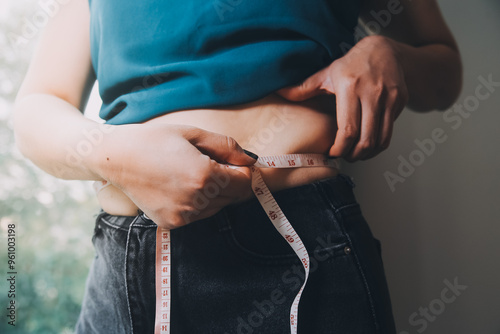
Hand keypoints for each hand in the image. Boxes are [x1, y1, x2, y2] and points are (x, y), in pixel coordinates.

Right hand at [93, 124, 256, 228]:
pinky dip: (199, 202)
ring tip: (191, 173)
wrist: (115, 158)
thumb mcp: (193, 134)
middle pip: (234, 197)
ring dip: (215, 193)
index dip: (243, 170)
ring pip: (218, 208)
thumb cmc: (154, 139)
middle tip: (209, 163)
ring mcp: (183, 216)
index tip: (232, 160)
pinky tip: (180, 186)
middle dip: (230, 181)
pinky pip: (199, 214)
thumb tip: (251, 161)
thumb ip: (227, 147)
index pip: (245, 183)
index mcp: (204, 177)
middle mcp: (196, 201)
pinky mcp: (172, 223)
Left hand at [277, 35, 408, 160]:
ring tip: (355, 154)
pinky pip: (390, 132)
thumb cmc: (351, 65)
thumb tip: (279, 93)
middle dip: (353, 155)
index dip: (339, 148)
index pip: (347, 129)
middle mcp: (372, 93)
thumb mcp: (326, 73)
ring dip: (367, 154)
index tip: (332, 153)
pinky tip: (368, 145)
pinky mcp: (400, 102)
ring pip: (380, 140)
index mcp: (349, 87)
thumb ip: (303, 87)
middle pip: (365, 139)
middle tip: (344, 157)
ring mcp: (389, 98)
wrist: (384, 50)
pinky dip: (379, 145)